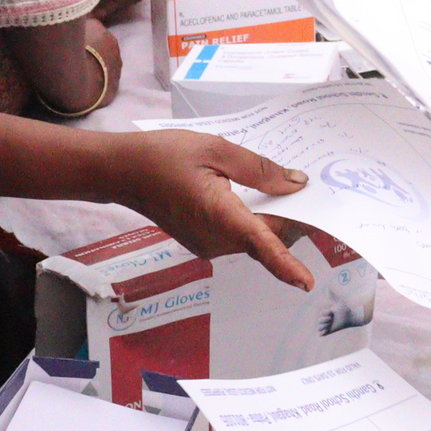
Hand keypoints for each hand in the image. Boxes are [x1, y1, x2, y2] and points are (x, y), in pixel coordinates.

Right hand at [114, 128, 314, 288]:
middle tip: (303, 187)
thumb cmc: (165, 155)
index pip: (260, 245)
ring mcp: (207, 245)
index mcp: (219, 215)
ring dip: (270, 218)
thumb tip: (295, 184)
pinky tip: (252, 194)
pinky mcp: (203, 243)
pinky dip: (252, 220)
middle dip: (289, 218)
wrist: (124, 172)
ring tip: (278, 185)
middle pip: (265, 238)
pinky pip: (238, 236)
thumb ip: (260, 169)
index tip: (306, 281)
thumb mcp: (217, 149)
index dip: (286, 265)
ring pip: (253, 238)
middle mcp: (215, 239)